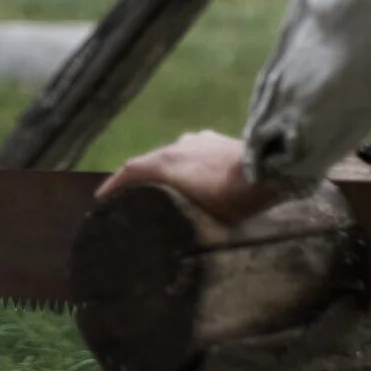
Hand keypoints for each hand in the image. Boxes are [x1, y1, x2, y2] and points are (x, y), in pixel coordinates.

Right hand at [96, 131, 285, 222]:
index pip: (130, 170)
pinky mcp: (216, 139)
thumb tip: (166, 231)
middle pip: (150, 162)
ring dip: (169, 171)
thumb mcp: (199, 215)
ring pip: (174, 155)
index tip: (101, 198)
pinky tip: (201, 176)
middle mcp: (177, 145)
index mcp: (165, 162)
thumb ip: (178, 215)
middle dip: (142, 180)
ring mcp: (197, 140)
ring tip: (173, 190)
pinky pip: (194, 152)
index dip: (113, 185)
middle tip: (137, 198)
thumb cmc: (231, 198)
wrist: (268, 169)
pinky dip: (190, 165)